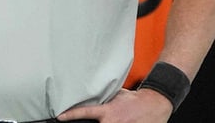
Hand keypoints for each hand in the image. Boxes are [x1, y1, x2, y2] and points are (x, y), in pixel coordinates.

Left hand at [57, 88, 172, 122]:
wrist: (154, 104)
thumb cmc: (134, 99)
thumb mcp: (116, 95)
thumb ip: (103, 99)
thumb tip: (91, 97)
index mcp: (107, 111)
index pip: (84, 112)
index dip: (70, 115)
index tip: (60, 117)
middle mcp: (112, 122)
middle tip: (86, 120)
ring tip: (112, 120)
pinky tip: (119, 122)